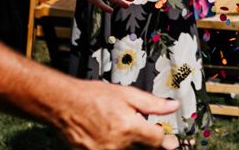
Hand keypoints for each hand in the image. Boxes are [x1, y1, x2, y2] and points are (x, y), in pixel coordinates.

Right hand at [56, 80, 179, 149]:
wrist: (66, 104)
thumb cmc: (93, 96)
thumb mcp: (128, 94)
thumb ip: (153, 104)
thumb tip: (173, 106)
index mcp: (128, 127)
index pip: (157, 141)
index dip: (164, 137)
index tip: (167, 137)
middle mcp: (117, 145)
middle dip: (149, 143)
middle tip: (143, 131)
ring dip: (133, 145)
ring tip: (125, 131)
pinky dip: (119, 147)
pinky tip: (115, 137)